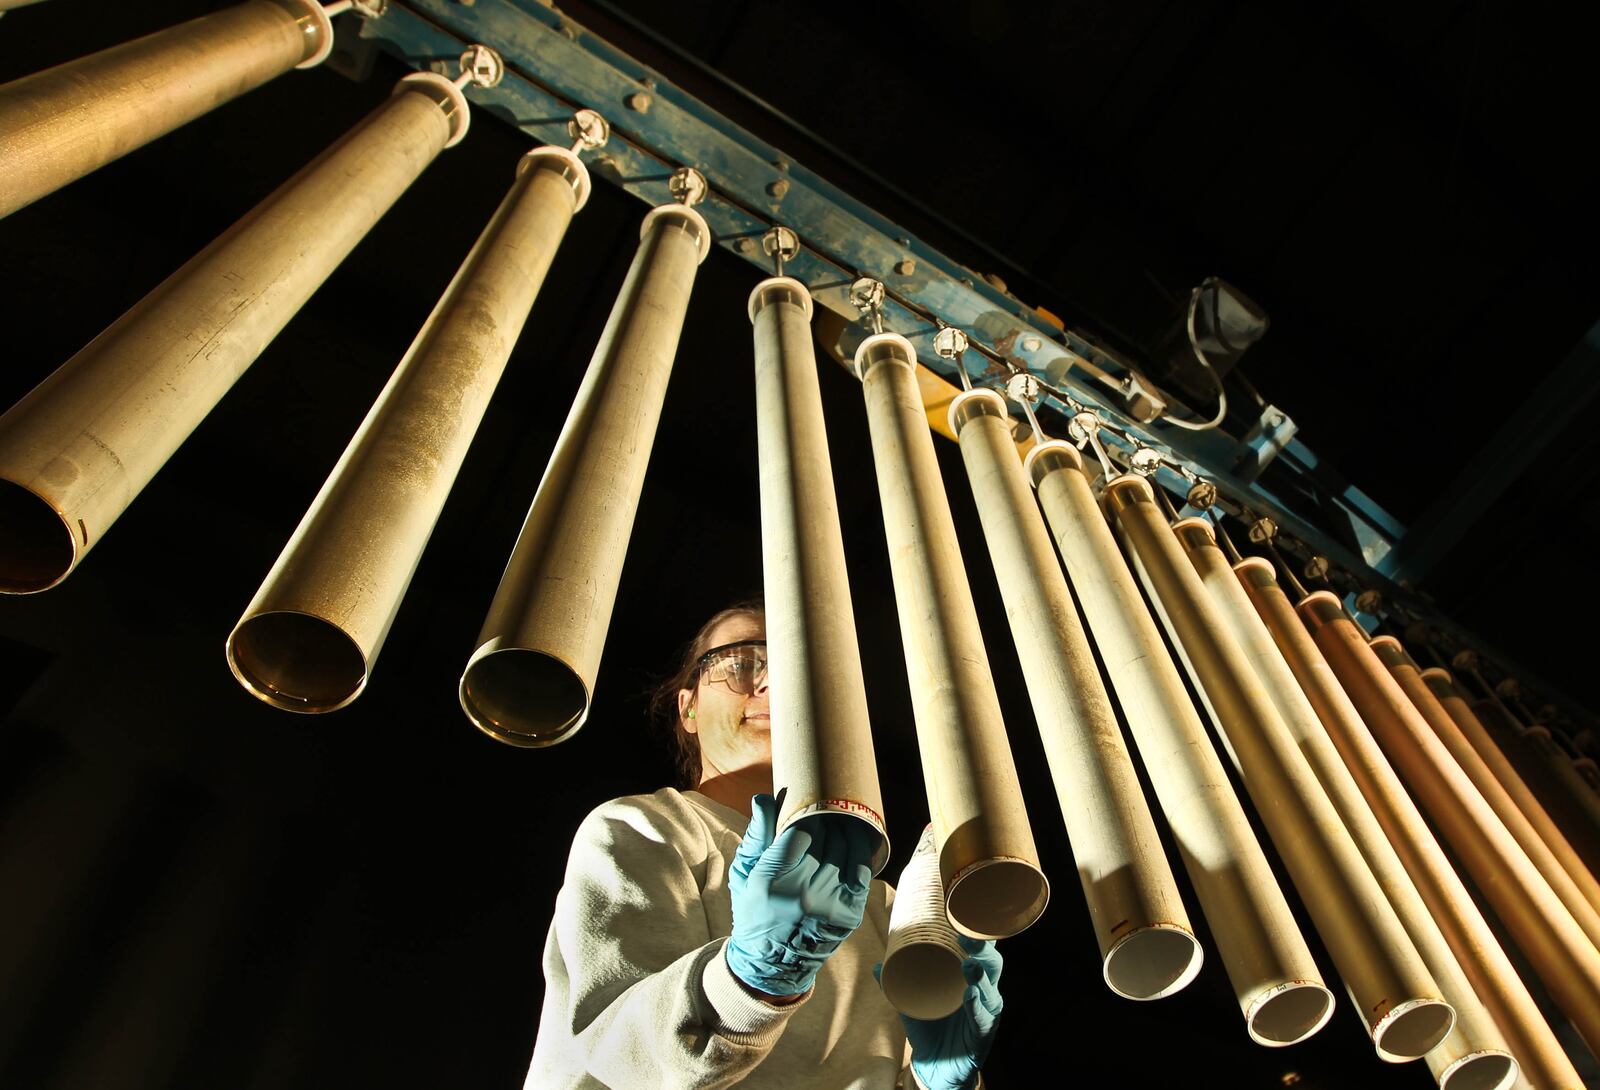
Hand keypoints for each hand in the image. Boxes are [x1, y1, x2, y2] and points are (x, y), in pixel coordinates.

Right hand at [726, 790, 875, 996]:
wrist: (771, 964)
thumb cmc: (754, 910)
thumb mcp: (743, 872)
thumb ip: (758, 834)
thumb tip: (766, 798)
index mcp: (771, 879)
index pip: (800, 828)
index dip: (806, 811)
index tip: (807, 803)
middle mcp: (804, 892)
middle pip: (826, 835)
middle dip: (826, 817)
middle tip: (825, 807)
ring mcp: (830, 904)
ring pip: (847, 848)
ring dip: (844, 829)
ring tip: (839, 819)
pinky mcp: (849, 913)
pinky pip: (862, 869)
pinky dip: (860, 850)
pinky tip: (854, 838)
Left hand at [874, 936, 1001, 1089]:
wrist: (934, 1065)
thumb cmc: (930, 1025)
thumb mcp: (911, 1001)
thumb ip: (895, 983)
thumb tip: (877, 964)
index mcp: (969, 977)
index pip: (979, 951)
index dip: (974, 934)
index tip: (961, 918)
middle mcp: (983, 991)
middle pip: (991, 965)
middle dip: (982, 950)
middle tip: (967, 938)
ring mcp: (986, 1013)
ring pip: (990, 989)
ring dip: (980, 975)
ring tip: (968, 965)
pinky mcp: (983, 1034)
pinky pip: (983, 1018)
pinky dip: (977, 1007)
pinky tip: (970, 996)